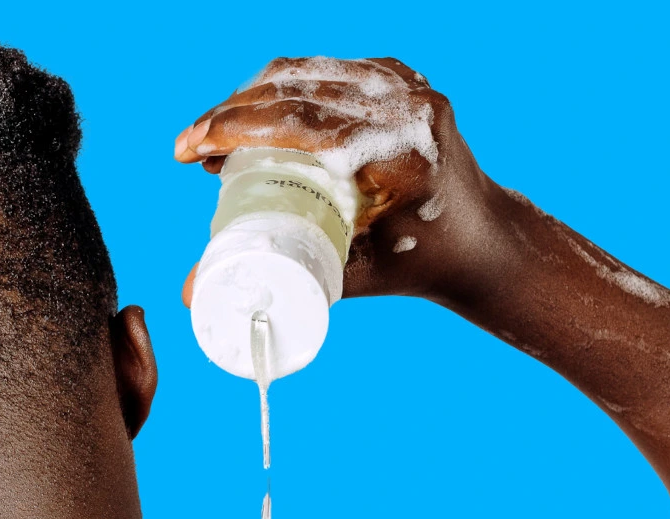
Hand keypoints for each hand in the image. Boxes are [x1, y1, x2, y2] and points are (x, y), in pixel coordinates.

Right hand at [175, 57, 503, 302]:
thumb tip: (191, 297)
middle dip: (230, 112)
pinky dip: (290, 86)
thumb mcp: (350, 277)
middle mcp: (405, 106)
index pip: (294, 123)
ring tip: (220, 130)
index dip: (228, 128)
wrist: (482, 242)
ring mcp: (409, 86)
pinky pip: (333, 69)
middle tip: (194, 143)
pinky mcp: (407, 80)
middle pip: (293, 88)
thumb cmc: (419, 266)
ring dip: (253, 96)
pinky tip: (263, 109)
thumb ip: (275, 277)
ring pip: (308, 71)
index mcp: (395, 152)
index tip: (187, 147)